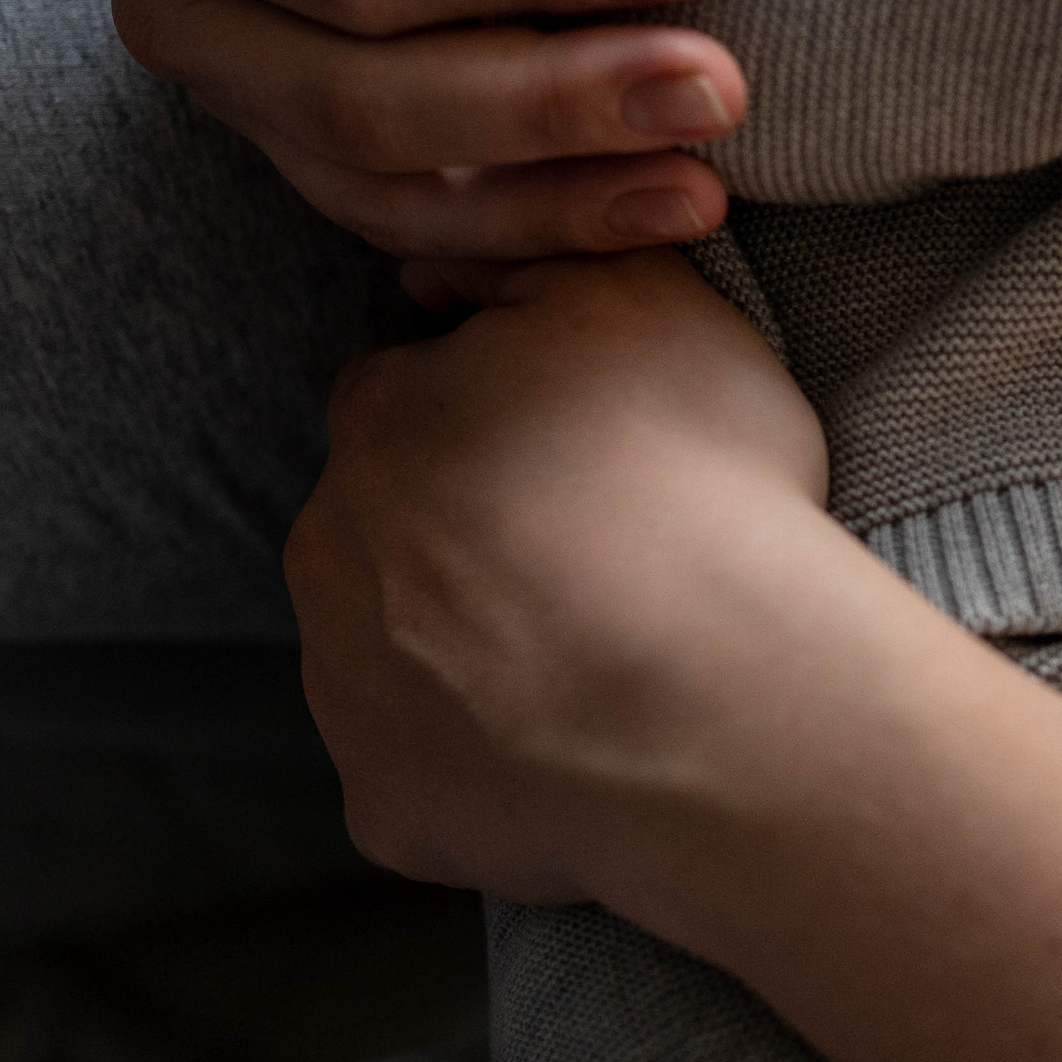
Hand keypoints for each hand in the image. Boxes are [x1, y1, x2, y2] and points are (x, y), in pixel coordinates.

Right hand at [93, 0, 753, 259]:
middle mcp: (182, 4)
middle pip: (364, 96)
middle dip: (550, 103)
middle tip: (718, 87)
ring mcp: (245, 96)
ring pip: (394, 192)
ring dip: (557, 198)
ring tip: (707, 174)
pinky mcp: (321, 151)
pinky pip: (427, 229)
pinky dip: (547, 236)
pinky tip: (667, 215)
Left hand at [287, 254, 827, 900]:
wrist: (733, 701)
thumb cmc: (706, 488)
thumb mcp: (650, 302)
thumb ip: (536, 259)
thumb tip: (446, 273)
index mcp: (383, 419)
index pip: (406, 396)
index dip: (492, 423)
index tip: (577, 460)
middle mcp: (329, 547)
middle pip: (382, 528)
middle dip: (462, 539)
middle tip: (593, 565)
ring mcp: (346, 685)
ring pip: (388, 652)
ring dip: (462, 651)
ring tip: (594, 666)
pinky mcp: (384, 802)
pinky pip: (419, 777)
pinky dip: (479, 768)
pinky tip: (575, 754)